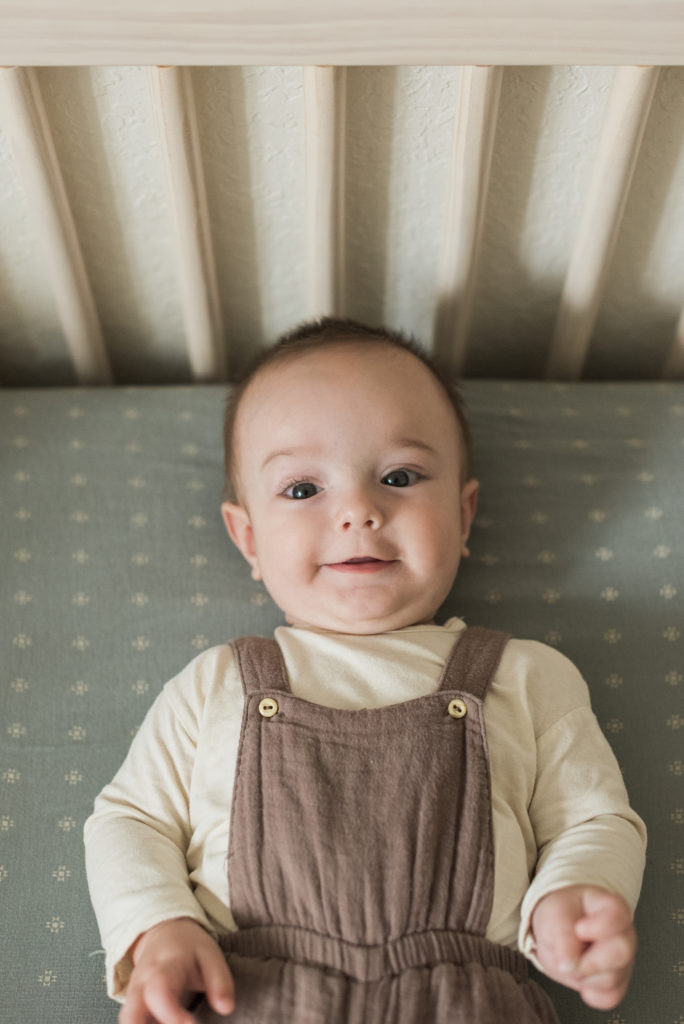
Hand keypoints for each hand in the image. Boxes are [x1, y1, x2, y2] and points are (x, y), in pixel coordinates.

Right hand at [119, 917, 234, 1023]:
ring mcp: (132, 997)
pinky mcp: (131, 1007)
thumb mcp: (210, 955)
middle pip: (131, 1015)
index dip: (171, 1014)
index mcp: (163, 967)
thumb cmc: (189, 948)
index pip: (159, 992)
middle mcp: (141, 984)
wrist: (163, 933)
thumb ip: (219, 982)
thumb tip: (226, 1008)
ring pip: (126, 1021)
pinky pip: (132, 1022)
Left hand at [530, 885, 635, 1009]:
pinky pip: (610, 997)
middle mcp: (623, 933)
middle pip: (621, 952)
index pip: (618, 916)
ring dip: (583, 975)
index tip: (579, 930)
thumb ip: (561, 934)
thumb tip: (568, 963)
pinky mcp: (618, 982)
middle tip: (568, 958)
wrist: (558, 929)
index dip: (600, 927)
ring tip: (571, 959)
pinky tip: (580, 977)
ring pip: (613, 979)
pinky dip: (590, 992)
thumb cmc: (561, 913)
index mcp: (610, 907)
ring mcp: (624, 960)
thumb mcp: (554, 914)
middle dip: (590, 960)